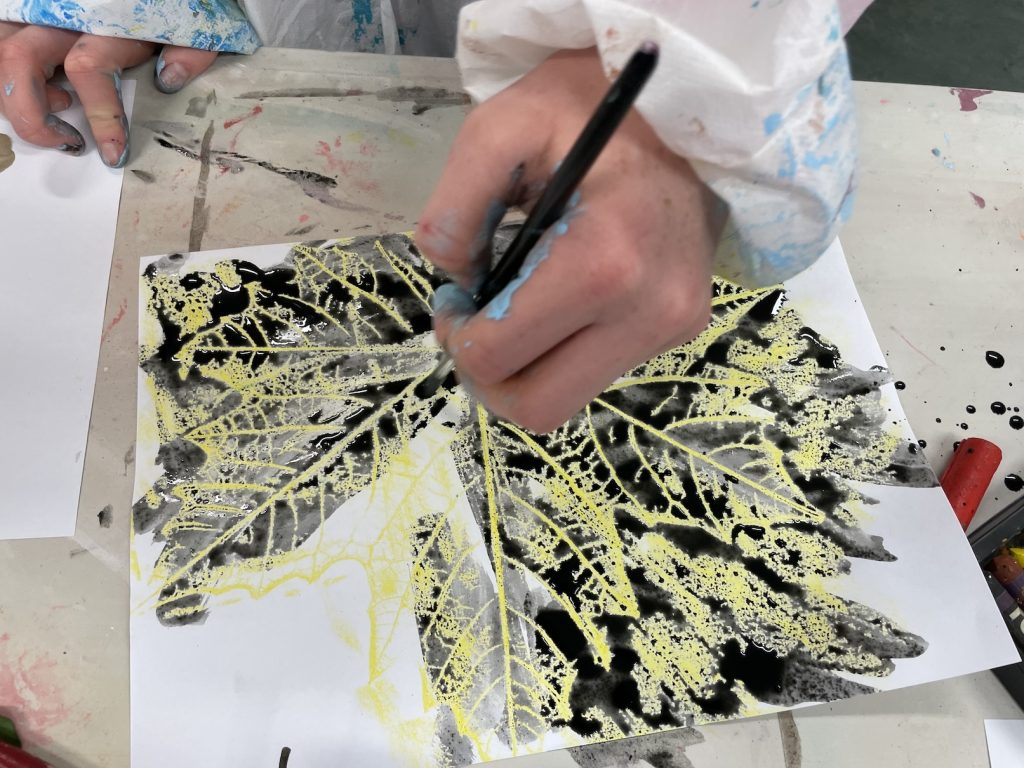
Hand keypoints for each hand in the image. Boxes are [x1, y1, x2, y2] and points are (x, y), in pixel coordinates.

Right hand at [0, 23, 216, 165]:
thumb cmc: (169, 6)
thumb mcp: (192, 25)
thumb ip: (189, 50)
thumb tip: (169, 80)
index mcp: (106, 19)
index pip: (87, 69)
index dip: (99, 116)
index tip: (114, 153)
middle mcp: (62, 13)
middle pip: (19, 59)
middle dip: (31, 113)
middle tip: (67, 141)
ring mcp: (40, 11)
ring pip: (2, 51)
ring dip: (15, 92)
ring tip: (62, 108)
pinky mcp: (32, 15)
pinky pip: (6, 44)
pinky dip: (14, 76)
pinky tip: (53, 88)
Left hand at [417, 48, 725, 432]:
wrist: (686, 99)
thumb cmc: (586, 108)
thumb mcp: (501, 125)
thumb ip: (453, 205)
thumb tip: (452, 279)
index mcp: (603, 262)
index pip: (499, 357)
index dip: (456, 335)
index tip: (456, 297)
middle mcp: (649, 311)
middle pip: (536, 406)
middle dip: (486, 375)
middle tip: (475, 323)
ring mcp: (673, 325)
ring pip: (568, 400)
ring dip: (525, 368)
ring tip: (517, 308)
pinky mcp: (684, 327)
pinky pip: (600, 371)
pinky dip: (563, 351)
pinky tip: (561, 299)